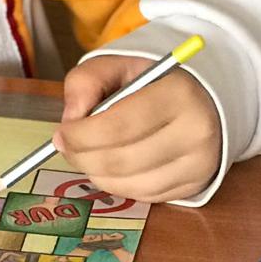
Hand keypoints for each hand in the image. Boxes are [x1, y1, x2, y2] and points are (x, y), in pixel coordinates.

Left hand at [55, 56, 220, 203]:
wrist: (198, 100)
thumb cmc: (151, 82)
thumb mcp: (117, 65)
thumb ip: (86, 82)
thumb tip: (71, 120)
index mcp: (177, 94)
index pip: (118, 126)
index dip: (81, 136)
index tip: (61, 134)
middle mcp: (195, 132)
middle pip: (122, 160)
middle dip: (83, 157)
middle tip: (66, 148)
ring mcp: (199, 164)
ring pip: (130, 184)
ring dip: (97, 173)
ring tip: (88, 155)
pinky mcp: (195, 186)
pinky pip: (144, 196)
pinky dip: (118, 185)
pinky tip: (111, 166)